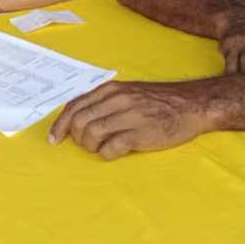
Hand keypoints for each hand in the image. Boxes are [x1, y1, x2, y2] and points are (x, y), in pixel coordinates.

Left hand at [47, 80, 211, 159]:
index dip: (60, 124)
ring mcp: (129, 116)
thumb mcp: (128, 92)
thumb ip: (105, 102)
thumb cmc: (157, 101)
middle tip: (85, 144)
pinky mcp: (141, 134)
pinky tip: (113, 152)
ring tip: (100, 147)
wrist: (191, 105)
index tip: (53, 139)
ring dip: (90, 146)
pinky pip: (110, 148)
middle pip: (79, 121)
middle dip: (75, 137)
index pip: (75, 106)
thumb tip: (79, 119)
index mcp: (111, 90)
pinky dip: (106, 153)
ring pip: (91, 134)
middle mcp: (117, 100)